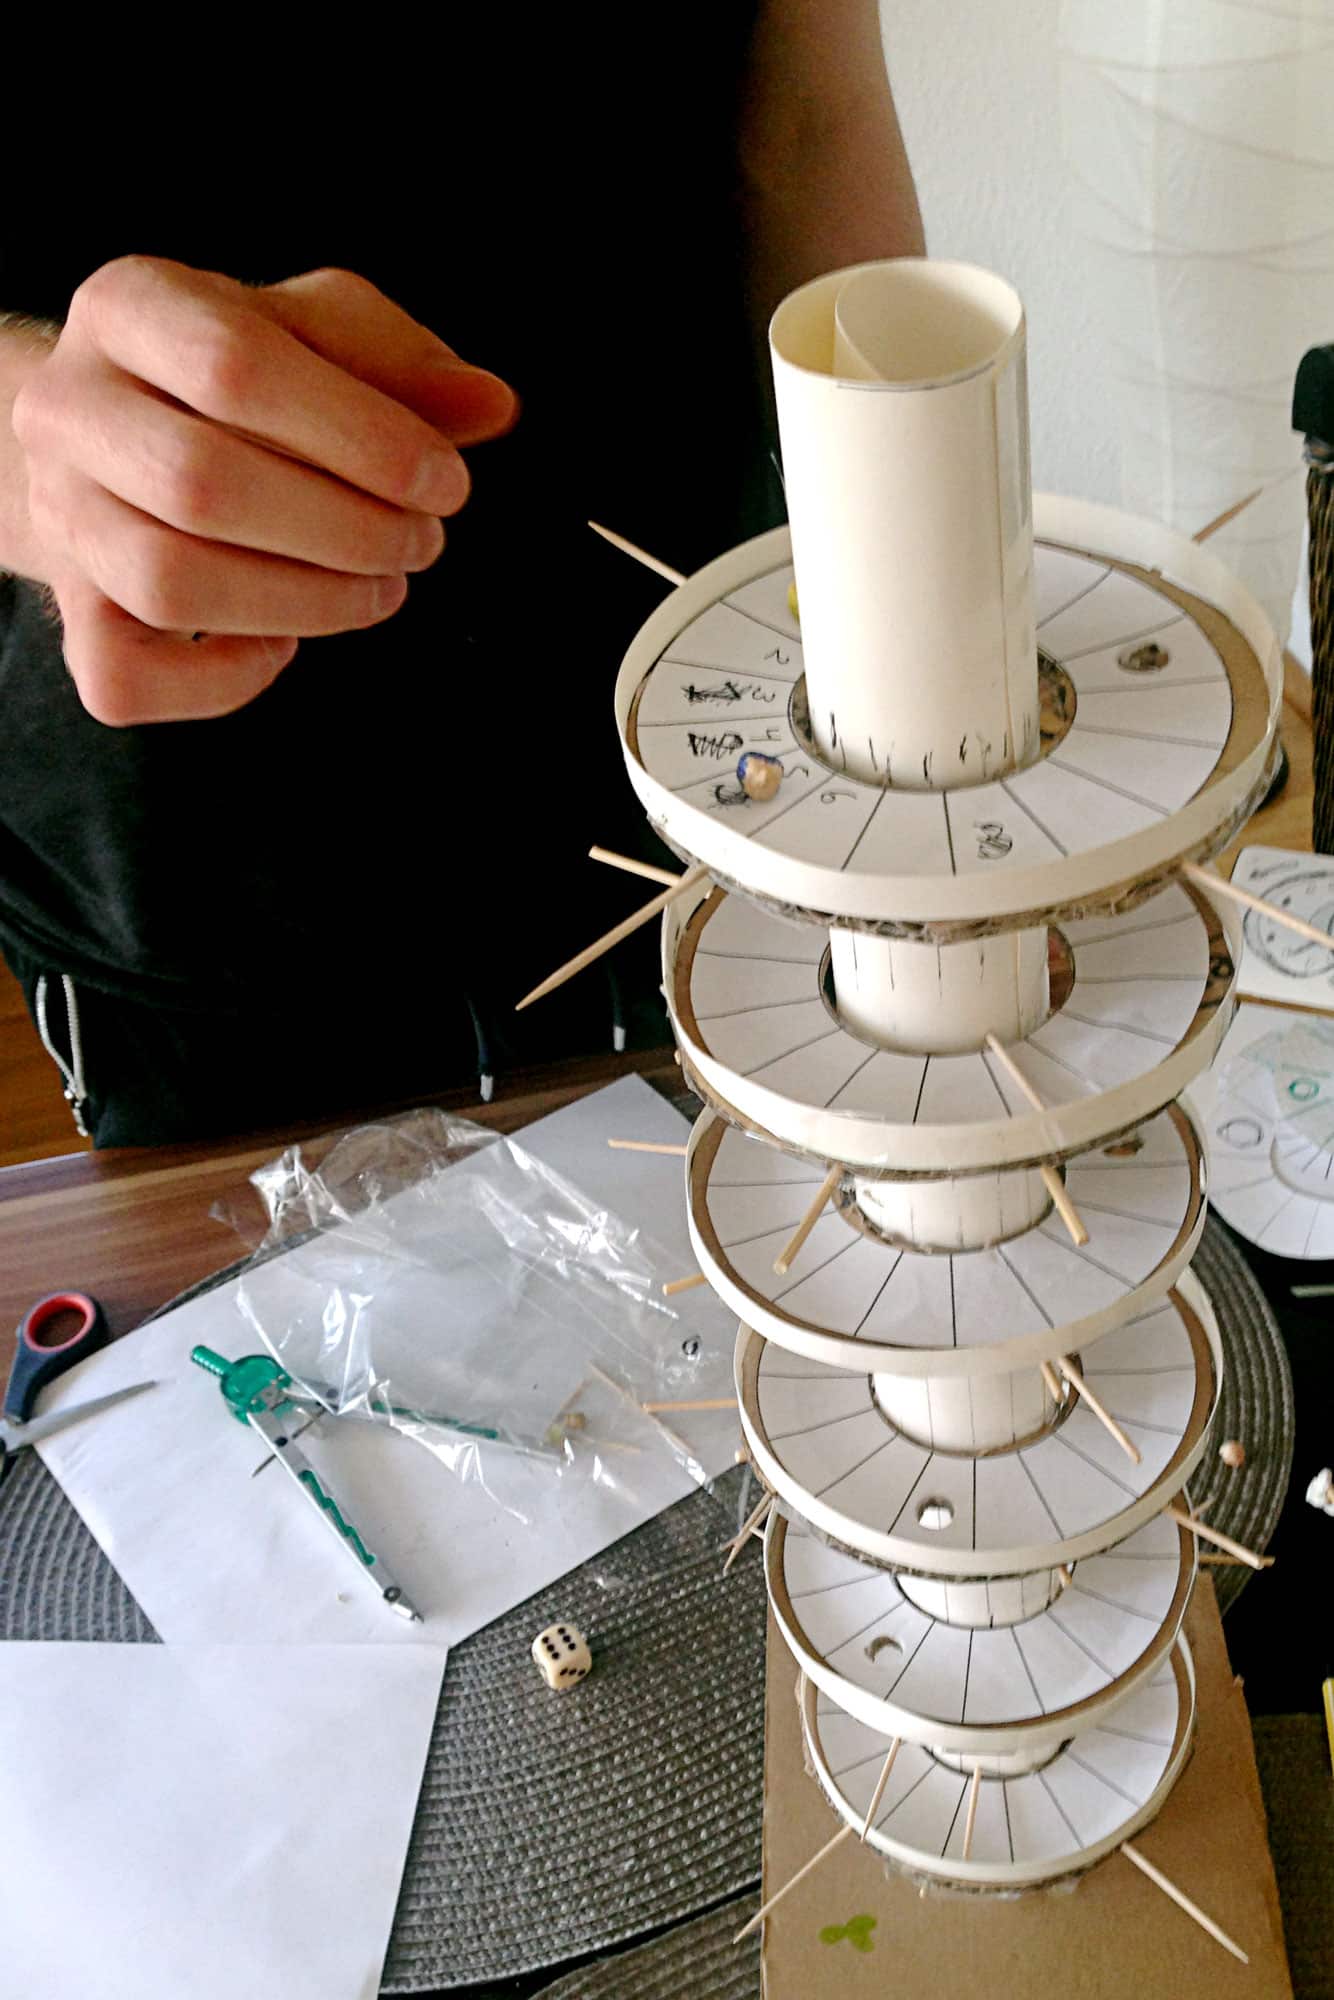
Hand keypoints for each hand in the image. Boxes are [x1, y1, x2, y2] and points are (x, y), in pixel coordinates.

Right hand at [11, 258, 516, 723]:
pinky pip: (125, 676)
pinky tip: (284, 642)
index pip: (235, 366)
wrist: (115, 438)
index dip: (360, 436)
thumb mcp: (314, 336)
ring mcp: (60, 515)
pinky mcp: (72, 610)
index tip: (446, 482)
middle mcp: (68, 408)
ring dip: (305, 602)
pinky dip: (222, 678)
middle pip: (199, 483)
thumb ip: (400, 364)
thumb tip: (489, 405)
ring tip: (381, 589)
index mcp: (129, 308)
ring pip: (168, 582)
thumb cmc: (231, 382)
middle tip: (422, 543)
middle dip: (344, 529)